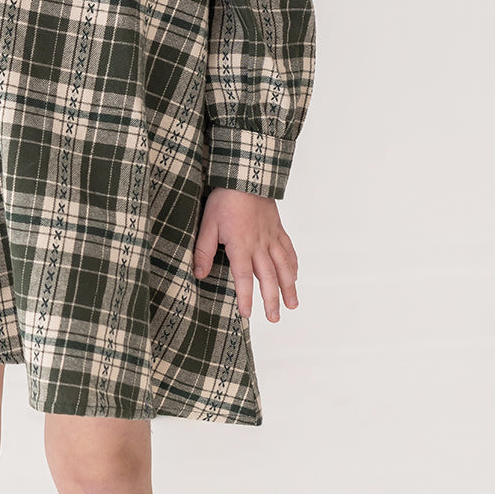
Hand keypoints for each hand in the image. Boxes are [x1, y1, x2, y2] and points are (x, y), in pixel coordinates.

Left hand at [192, 187, 298, 322]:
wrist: (246, 175)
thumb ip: (203, 251)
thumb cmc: (224, 199)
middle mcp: (260, 244)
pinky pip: (288, 250)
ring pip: (283, 267)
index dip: (245, 297)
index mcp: (241, 245)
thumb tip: (199, 274)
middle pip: (268, 277)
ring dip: (288, 287)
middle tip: (274, 318)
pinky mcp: (278, 229)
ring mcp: (271, 237)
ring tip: (292, 305)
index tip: (247, 314)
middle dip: (271, 300)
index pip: (243, 278)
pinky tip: (295, 276)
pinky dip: (293, 265)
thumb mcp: (207, 224)